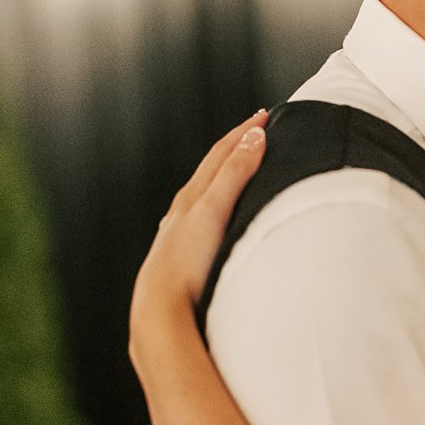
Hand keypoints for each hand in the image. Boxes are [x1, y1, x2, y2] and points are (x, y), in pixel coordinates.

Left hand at [129, 111, 267, 363]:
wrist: (161, 309)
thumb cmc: (187, 261)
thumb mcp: (214, 210)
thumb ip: (234, 173)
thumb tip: (254, 136)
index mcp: (191, 197)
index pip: (219, 154)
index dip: (242, 132)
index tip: (263, 115)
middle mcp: (182, 213)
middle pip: (209, 171)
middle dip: (234, 148)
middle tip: (256, 131)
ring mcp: (180, 236)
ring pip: (203, 196)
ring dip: (223, 177)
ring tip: (240, 169)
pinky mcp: (183, 259)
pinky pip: (201, 221)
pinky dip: (215, 206)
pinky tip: (217, 220)